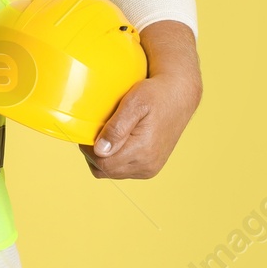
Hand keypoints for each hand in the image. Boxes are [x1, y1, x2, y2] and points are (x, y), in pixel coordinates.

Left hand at [80, 20, 200, 179]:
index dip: (88, 150)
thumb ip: (116, 128)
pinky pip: (124, 170)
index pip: (103, 163)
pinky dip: (116, 159)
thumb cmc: (156, 94)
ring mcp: (150, 168)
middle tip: (96, 132)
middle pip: (106, 171)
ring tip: (108, 135)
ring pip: (114, 173)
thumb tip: (100, 150)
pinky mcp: (151, 167)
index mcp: (143, 151)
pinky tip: (118, 141)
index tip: (87, 133)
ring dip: (105, 158)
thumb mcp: (134, 103)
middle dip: (95, 155)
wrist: (179, 96)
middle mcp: (147, 165)